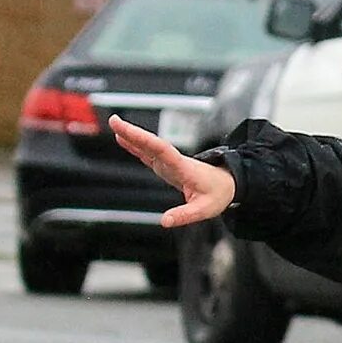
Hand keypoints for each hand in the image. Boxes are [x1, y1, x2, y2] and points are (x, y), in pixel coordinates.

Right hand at [109, 116, 237, 226]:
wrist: (227, 184)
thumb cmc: (218, 194)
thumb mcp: (204, 209)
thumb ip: (185, 215)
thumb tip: (165, 221)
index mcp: (183, 168)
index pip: (162, 150)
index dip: (144, 140)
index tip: (129, 132)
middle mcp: (175, 161)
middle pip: (152, 143)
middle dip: (133, 132)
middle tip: (114, 120)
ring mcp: (170, 162)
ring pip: (149, 146)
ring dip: (132, 135)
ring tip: (115, 125)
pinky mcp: (166, 166)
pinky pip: (148, 153)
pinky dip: (135, 146)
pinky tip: (124, 140)